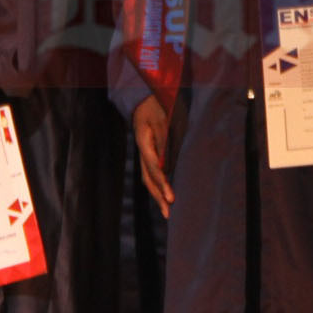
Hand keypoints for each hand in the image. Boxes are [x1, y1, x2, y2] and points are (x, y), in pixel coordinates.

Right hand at [133, 96, 175, 216]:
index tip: (170, 198)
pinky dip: (157, 186)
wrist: (143, 99)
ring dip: (157, 194)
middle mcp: (142, 152)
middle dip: (158, 196)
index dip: (162, 184)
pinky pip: (152, 174)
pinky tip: (163, 196)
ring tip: (166, 210)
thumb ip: (164, 140)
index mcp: (144, 143)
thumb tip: (165, 165)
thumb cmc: (155, 107)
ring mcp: (144, 154)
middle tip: (167, 212)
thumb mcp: (162, 119)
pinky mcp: (149, 155)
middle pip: (148, 179)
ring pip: (148, 178)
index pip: (154, 169)